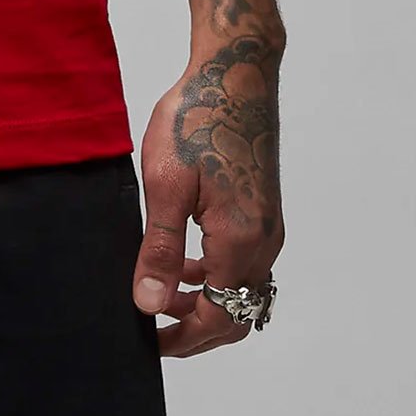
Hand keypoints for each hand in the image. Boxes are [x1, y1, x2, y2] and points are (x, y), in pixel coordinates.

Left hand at [133, 34, 283, 356]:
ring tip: (162, 294)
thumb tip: (150, 304)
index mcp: (240, 242)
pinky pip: (245, 263)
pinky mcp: (263, 210)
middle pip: (238, 314)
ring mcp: (268, 227)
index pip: (218, 318)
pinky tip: (186, 260)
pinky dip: (218, 275)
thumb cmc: (197, 118)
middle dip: (197, 330)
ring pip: (243, 290)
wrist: (235, 73)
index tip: (147, 343)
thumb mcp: (166, 184)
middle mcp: (264, 242)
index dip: (182, 339)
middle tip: (154, 330)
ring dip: (207, 302)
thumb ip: (161, 249)